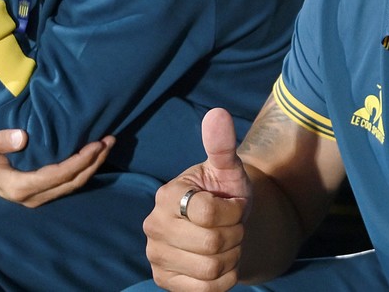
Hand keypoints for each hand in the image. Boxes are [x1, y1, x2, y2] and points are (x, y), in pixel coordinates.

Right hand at [0, 128, 115, 207]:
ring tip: (108, 144)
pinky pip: (68, 183)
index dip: (80, 162)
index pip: (58, 175)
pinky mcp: (43, 192)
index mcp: (19, 187)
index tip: (96, 145)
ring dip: (93, 166)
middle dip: (93, 162)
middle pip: (71, 182)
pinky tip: (95, 154)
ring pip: (73, 185)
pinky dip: (84, 169)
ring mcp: (38, 197)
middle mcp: (31, 197)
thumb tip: (21, 137)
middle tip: (109, 141)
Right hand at [144, 108, 251, 291]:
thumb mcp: (229, 169)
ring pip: (211, 269)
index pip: (209, 213)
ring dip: (231, 258)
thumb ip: (222, 145)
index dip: (234, 211)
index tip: (234, 204)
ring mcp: (155, 255)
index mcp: (167, 195)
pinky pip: (205, 290)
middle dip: (235, 236)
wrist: (224, 224)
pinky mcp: (163, 279)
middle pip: (212, 245)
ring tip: (226, 243)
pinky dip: (224, 279)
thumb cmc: (225, 193)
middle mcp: (153, 225)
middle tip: (231, 227)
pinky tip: (220, 263)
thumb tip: (217, 114)